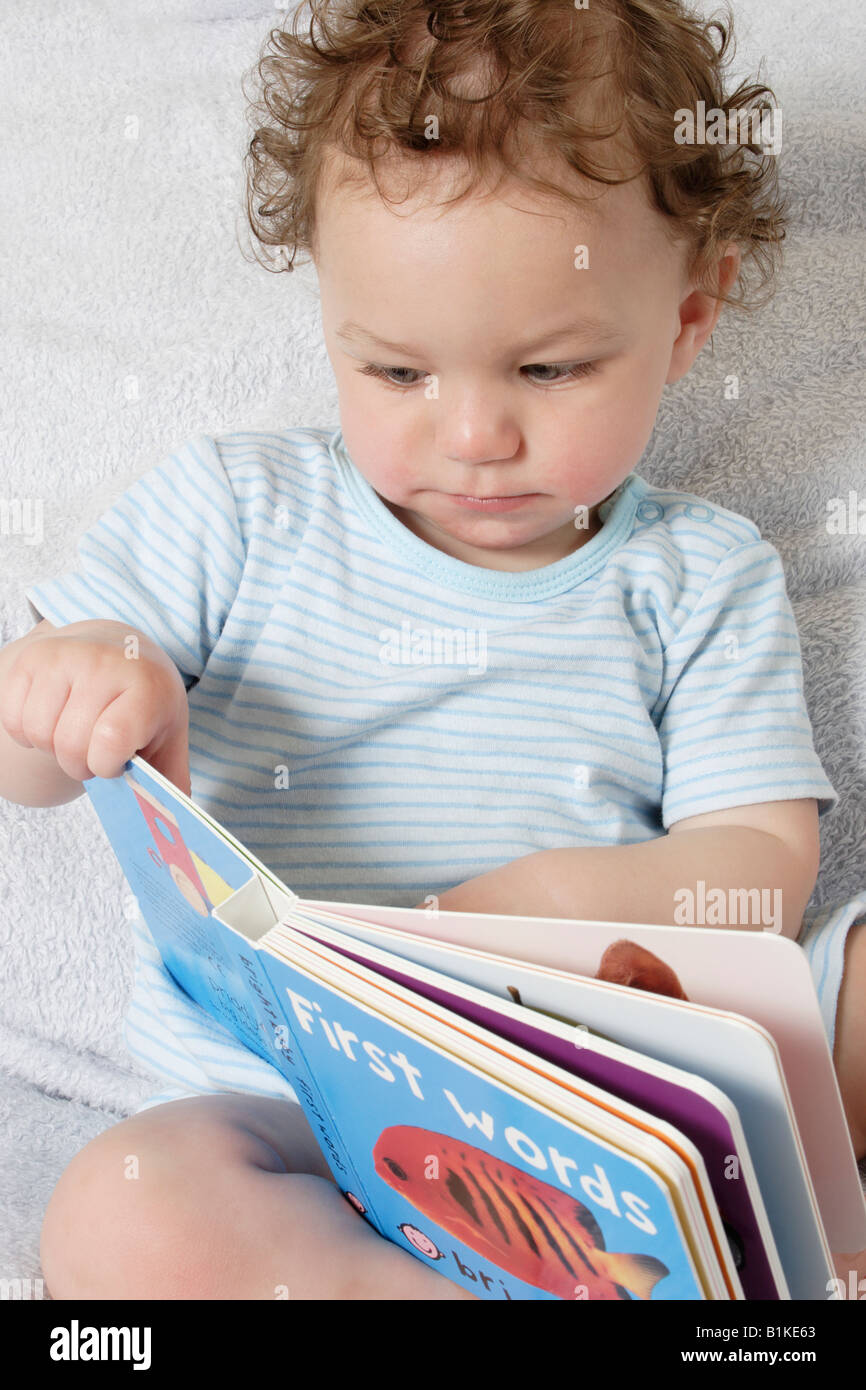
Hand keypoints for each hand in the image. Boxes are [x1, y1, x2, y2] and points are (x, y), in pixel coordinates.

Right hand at [0, 619, 190, 794]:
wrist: (125, 653)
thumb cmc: (147, 706)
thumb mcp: (169, 740)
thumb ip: (168, 788)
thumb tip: (169, 842)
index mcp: (146, 687)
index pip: (110, 740)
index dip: (106, 765)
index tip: (116, 761)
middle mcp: (104, 663)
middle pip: (69, 743)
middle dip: (80, 764)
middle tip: (95, 752)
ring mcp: (64, 656)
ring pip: (37, 732)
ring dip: (52, 747)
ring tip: (76, 734)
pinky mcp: (32, 657)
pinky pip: (13, 718)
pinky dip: (28, 732)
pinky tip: (54, 718)